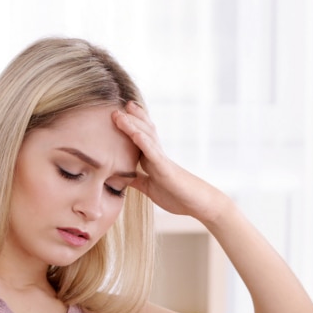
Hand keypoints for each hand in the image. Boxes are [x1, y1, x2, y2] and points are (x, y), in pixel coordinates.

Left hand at [112, 102, 233, 223]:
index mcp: (152, 159)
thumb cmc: (175, 195)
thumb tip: (121, 177)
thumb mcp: (149, 187)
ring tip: (121, 114)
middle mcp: (157, 155)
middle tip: (116, 108)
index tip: (117, 114)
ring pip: (147, 137)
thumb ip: (137, 180)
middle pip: (143, 131)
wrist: (196, 204)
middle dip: (130, 119)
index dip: (130, 125)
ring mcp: (161, 160)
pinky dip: (144, 143)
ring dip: (133, 125)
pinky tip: (135, 134)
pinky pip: (154, 153)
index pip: (139, 137)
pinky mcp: (166, 169)